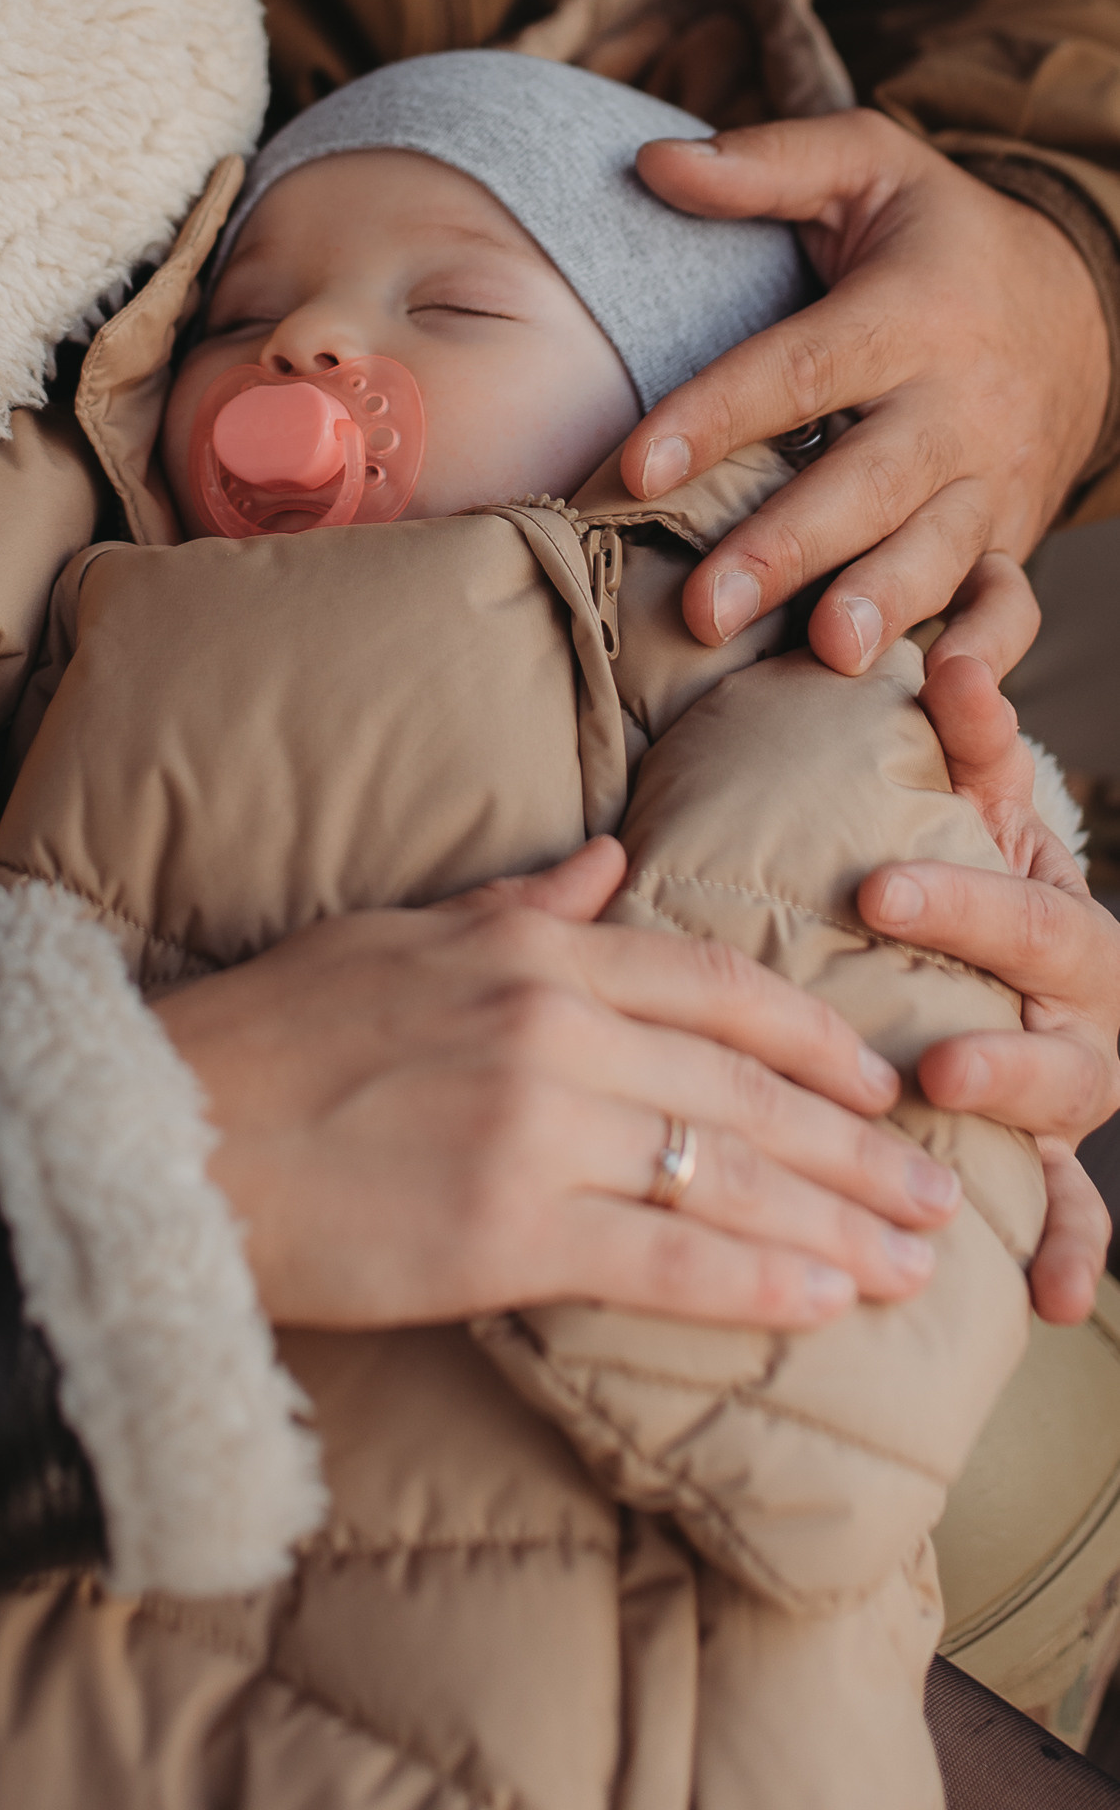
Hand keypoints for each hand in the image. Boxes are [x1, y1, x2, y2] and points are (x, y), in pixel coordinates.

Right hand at [156, 839, 963, 1334]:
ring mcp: (535, 1131)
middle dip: (854, 1144)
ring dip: (834, 1222)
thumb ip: (512, 905)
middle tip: (928, 1187)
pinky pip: (669, 1262)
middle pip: (745, 1088)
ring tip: (905, 1258)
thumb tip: (601, 863)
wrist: (160, 1135)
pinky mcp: (508, 1234)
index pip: (714, 986)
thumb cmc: (263, 1035)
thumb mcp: (392, 934)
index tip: (873, 1079)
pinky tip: (821, 1302)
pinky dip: (758, 1284)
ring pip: (728, 1177)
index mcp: (526, 952)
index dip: (811, 1037)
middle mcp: (550, 1028)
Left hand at [620, 112, 1107, 675]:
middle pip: (868, 481)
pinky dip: (983, 659)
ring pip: (938, 553)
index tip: (634, 465)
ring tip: (827, 655)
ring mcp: (992, 481)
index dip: (717, 416)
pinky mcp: (1012, 537)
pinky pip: (1007, 606)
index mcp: (909, 312)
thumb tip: (651, 161)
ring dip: (883, 606)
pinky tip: (945, 701)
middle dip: (790, 546)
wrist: (1079, 302)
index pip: (801, 368)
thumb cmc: (935, 238)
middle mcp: (957, 406)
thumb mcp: (868, 166)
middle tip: (707, 604)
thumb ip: (764, 164)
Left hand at [860, 688, 1119, 1323]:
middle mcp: (1084, 1003)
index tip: (875, 889)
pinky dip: (1070, 1255)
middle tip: (926, 1047)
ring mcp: (1073, 1086)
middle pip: (1055, 1007)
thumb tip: (951, 656)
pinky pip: (1072, 1214)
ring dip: (1018, 1109)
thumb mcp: (987, 809)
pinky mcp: (1056, 1161)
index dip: (959, 897)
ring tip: (959, 1114)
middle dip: (995, 1032)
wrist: (1027, 960)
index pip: (1021, 907)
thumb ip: (973, 743)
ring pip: (1065, 1106)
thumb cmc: (979, 875)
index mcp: (1062, 918)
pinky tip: (1053, 1302)